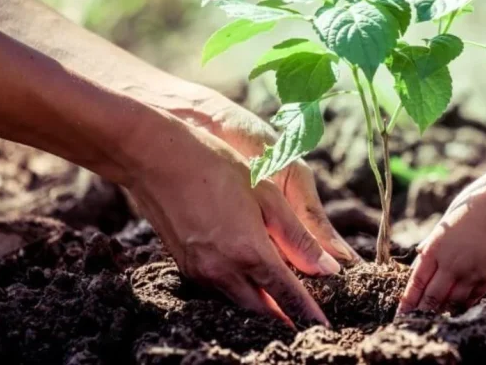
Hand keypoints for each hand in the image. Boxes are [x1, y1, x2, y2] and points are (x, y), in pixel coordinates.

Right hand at [125, 111, 339, 325]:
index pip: (287, 296)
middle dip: (286, 314)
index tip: (323, 325)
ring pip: (240, 302)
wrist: (157, 159)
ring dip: (263, 304)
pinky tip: (251, 277)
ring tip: (283, 298)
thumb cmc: (218, 168)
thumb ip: (298, 237)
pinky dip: (241, 291)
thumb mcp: (268, 195)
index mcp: (249, 252)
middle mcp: (223, 270)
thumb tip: (328, 269)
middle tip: (306, 312)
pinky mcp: (186, 267)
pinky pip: (220, 290)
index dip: (308, 312)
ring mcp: (200, 272)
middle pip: (263, 308)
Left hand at [397, 186, 485, 314]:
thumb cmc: (471, 210)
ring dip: (444, 310)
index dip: (408, 301)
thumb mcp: (444, 225)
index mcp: (435, 249)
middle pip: (433, 297)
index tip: (402, 314)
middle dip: (423, 311)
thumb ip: (432, 245)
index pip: (417, 282)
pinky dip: (464, 303)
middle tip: (416, 323)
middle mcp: (451, 264)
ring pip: (453, 301)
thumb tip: (419, 258)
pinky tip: (459, 307)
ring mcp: (471, 271)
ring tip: (437, 318)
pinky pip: (474, 297)